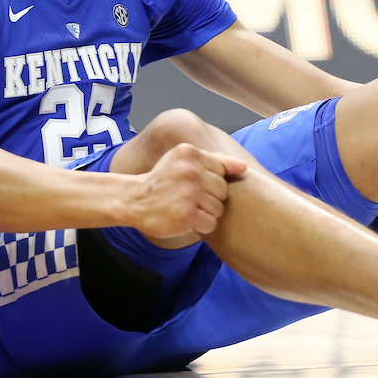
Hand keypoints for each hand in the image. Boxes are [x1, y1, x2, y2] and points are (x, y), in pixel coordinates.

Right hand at [129, 144, 244, 238]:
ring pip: (218, 209)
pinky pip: (211, 223)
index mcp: (190, 152)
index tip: (193, 184)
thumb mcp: (183, 160)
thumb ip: (215, 160)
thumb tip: (243, 167)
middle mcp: (189, 170)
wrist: (134, 200)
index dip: (210, 182)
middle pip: (223, 191)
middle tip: (189, 198)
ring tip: (186, 207)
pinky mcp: (186, 215)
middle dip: (210, 198)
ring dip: (205, 213)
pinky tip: (185, 219)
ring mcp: (188, 193)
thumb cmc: (163, 181)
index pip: (222, 171)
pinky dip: (201, 225)